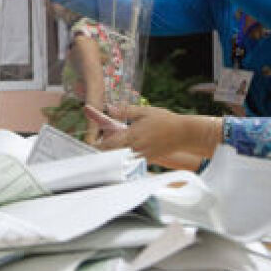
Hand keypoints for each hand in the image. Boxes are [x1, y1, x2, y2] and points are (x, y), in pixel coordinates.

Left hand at [86, 103, 221, 161]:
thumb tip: (109, 108)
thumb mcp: (144, 111)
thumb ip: (125, 111)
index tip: (87, 147)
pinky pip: (130, 162)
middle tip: (91, 151)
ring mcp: (141, 156)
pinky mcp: (146, 161)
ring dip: (111, 158)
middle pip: (111, 155)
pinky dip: (123, 160)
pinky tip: (119, 158)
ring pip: (120, 160)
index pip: (107, 145)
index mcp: (132, 135)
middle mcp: (134, 148)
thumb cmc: (164, 120)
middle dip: (101, 154)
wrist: (183, 134)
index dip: (96, 147)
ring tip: (102, 156)